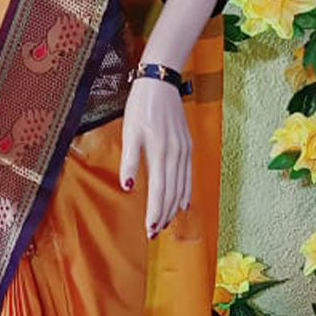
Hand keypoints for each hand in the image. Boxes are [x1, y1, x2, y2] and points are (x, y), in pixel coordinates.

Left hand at [119, 78, 192, 237]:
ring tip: (165, 224)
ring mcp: (184, 151)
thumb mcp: (129, 132)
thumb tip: (127, 187)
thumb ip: (129, 161)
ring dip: (173, 207)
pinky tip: (182, 203)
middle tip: (154, 233)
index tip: (149, 230)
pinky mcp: (187, 146)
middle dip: (163, 215)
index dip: (154, 212)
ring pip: (181, 186)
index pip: (158, 190)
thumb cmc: (141, 106)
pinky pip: (188, 174)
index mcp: (160, 152)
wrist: (161, 82)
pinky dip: (185, 191)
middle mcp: (176, 154)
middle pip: (171, 192)